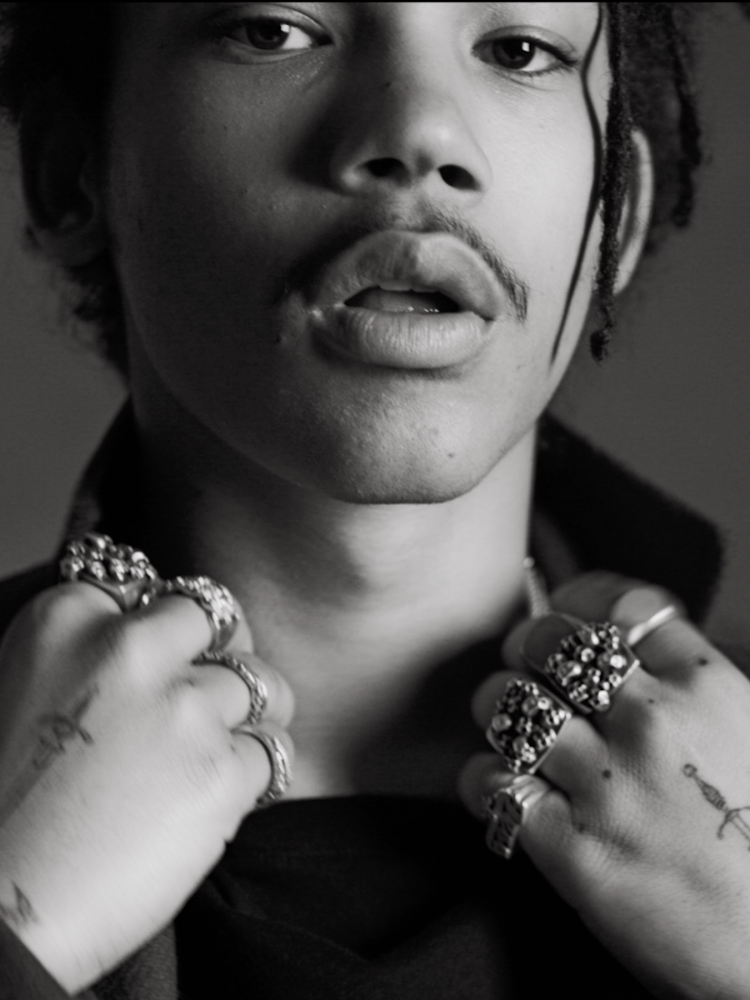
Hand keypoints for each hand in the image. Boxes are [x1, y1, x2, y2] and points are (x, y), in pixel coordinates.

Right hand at [0, 578, 293, 992]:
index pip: (155, 591)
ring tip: (230, 742)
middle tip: (213, 687)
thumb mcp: (16, 689)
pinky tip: (223, 795)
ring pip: (263, 682)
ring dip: (257, 710)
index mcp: (67, 620)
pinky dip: (258, 774)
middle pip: (221, 617)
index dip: (169, 626)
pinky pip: (274, 753)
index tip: (169, 652)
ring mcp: (184, 710)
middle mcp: (132, 650)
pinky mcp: (221, 773)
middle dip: (227, 648)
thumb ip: (81, 652)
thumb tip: (143, 638)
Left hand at [460, 571, 749, 999]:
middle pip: (547, 640)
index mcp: (707, 688)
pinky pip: (489, 782)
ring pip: (505, 702)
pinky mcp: (571, 850)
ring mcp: (607, 784)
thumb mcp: (749, 735)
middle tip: (527, 670)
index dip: (580, 597)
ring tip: (512, 728)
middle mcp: (652, 723)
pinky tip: (507, 789)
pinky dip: (484, 780)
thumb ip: (691, 686)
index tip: (566, 608)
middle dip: (526, 649)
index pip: (621, 601)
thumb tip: (620, 648)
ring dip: (497, 710)